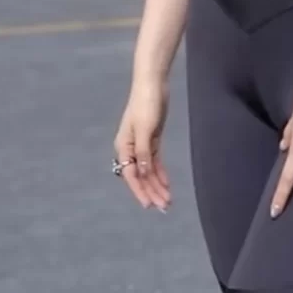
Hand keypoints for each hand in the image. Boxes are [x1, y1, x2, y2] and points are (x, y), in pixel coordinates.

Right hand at [113, 78, 171, 211]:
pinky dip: (160, 173)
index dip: (140, 190)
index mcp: (124, 146)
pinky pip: (154, 162)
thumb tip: (141, 173)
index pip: (130, 174)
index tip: (149, 204)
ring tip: (167, 201)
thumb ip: (143, 153)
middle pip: (140, 175)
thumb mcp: (145, 129)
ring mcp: (141, 145)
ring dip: (157, 185)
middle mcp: (130, 148)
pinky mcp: (151, 140)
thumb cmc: (146, 104)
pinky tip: (167, 184)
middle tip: (164, 207)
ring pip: (148, 171)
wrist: (152, 84)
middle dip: (151, 192)